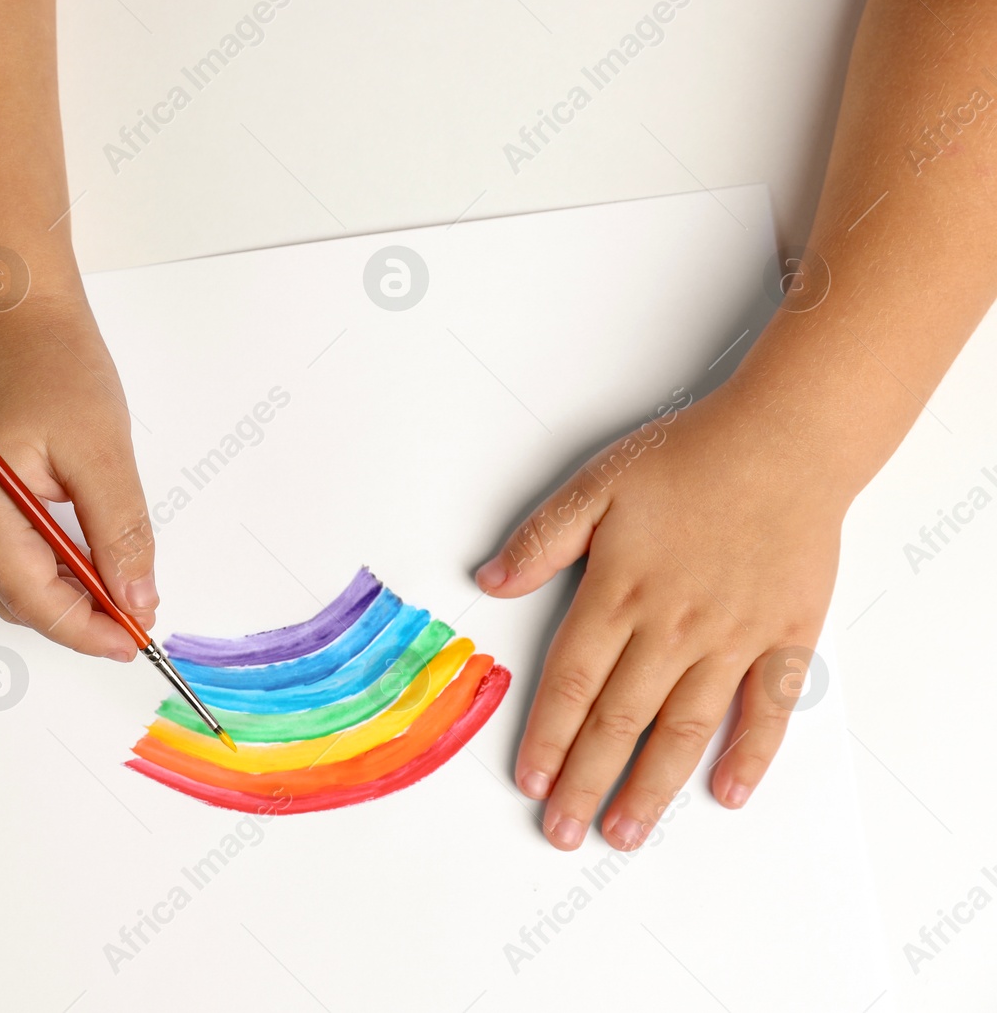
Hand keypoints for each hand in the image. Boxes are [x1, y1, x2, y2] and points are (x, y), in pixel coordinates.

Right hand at [0, 299, 155, 659]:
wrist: (22, 321)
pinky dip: (47, 574)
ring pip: (8, 587)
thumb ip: (119, 532)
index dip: (85, 629)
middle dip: (77, 620)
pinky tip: (87, 566)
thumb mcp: (102, 451)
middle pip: (14, 600)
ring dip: (62, 600)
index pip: (30, 596)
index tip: (133, 640)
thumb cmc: (54, 366)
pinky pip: (4, 560)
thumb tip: (136, 598)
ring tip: (118, 593)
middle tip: (136, 619)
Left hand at [475, 385, 848, 850]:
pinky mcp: (785, 637)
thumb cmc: (689, 458)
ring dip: (651, 786)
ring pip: (683, 729)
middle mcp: (672, 627)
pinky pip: (765, 710)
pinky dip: (748, 756)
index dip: (547, 736)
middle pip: (619, 720)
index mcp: (619, 592)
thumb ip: (541, 540)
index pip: (572, 682)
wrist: (786, 441)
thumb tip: (488, 580)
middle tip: (563, 832)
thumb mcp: (596, 485)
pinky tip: (725, 793)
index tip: (530, 781)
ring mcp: (732, 638)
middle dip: (585, 781)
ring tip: (625, 832)